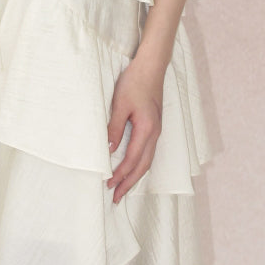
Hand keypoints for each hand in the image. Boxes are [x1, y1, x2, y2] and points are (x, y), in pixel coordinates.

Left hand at [106, 58, 163, 203]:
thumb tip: (109, 151)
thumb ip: (115, 128)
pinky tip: (132, 166)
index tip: (108, 186)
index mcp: (147, 129)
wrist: (151, 66)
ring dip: (135, 176)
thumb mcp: (120, 104)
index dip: (120, 175)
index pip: (132, 160)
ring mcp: (156, 130)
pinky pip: (148, 152)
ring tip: (123, 188)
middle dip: (129, 183)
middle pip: (143, 166)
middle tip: (116, 198)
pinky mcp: (154, 125)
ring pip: (147, 160)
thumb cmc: (134, 82)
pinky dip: (140, 164)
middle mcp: (155, 133)